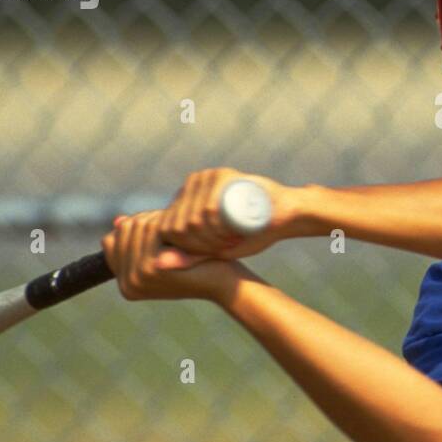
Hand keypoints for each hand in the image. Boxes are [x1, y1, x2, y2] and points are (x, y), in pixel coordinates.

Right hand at [102, 209, 252, 302]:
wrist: (225, 281)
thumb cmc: (199, 262)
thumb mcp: (166, 250)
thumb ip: (140, 239)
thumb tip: (117, 221)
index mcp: (127, 284)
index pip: (110, 240)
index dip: (135, 226)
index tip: (162, 230)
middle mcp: (127, 284)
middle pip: (123, 231)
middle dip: (149, 220)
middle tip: (175, 228)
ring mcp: (136, 278)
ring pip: (136, 226)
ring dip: (160, 220)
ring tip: (180, 232)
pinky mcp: (149, 269)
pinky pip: (149, 230)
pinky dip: (168, 224)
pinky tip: (184, 234)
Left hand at [156, 167, 295, 260]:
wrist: (286, 212)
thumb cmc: (251, 232)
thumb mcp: (215, 248)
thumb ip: (188, 255)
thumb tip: (156, 265)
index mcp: (185, 196)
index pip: (167, 228)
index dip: (187, 247)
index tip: (212, 252)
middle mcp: (193, 183)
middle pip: (179, 225)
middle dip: (200, 246)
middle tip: (225, 248)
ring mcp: (207, 177)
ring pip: (192, 220)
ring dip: (211, 240)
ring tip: (230, 241)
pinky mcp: (222, 176)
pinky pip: (207, 211)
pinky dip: (217, 229)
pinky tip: (231, 235)